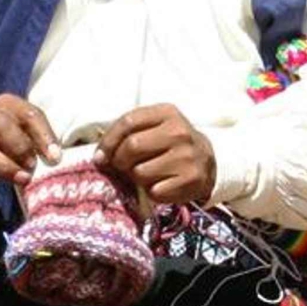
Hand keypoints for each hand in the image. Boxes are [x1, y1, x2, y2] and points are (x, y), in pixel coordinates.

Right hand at [0, 94, 61, 186]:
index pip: (28, 115)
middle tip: (31, 167)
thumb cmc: (4, 134)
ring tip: (19, 179)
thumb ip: (40, 140)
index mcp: (7, 105)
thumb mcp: (23, 128)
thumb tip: (54, 159)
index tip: (54, 159)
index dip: (43, 137)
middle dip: (19, 148)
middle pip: (1, 126)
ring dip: (2, 167)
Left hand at [95, 104, 215, 206]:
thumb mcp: (153, 128)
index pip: (127, 122)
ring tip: (146, 175)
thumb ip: (126, 134)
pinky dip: (151, 193)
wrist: (207, 161)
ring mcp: (186, 156)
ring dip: (136, 178)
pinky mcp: (191, 179)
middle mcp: (179, 131)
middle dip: (119, 161)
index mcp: (167, 113)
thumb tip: (99, 158)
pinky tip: (160, 185)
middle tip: (123, 167)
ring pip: (140, 172)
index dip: (108, 141)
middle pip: (132, 146)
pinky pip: (154, 191)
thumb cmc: (170, 144)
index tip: (101, 156)